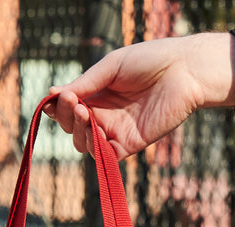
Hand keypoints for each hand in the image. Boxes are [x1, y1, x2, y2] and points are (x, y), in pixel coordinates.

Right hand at [46, 33, 234, 159]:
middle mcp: (104, 115)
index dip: (58, 107)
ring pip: (84, 144)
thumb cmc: (150, 61)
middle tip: (72, 102)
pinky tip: (96, 131)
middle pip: (73, 128)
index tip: (55, 98)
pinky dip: (95, 148)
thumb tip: (52, 95)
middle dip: (66, 118)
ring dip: (78, 131)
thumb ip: (85, 83)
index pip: (69, 108)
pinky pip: (105, 156)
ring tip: (83, 113)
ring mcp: (116, 131)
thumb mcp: (110, 67)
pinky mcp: (129, 145)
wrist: (183, 72)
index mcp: (98, 94)